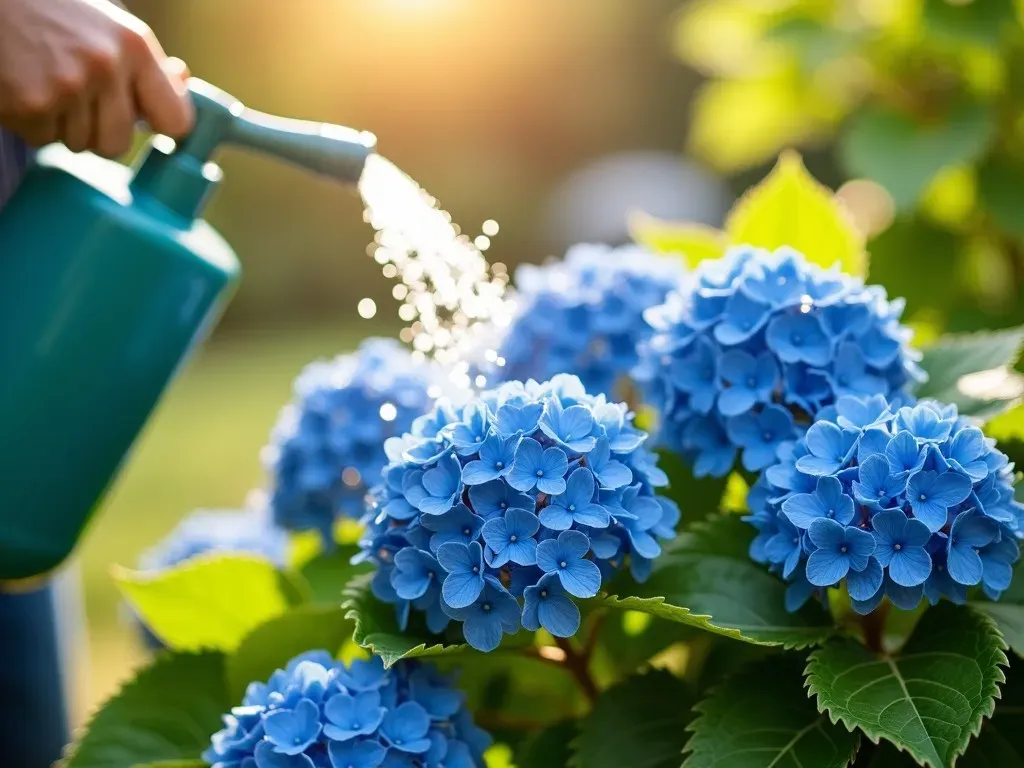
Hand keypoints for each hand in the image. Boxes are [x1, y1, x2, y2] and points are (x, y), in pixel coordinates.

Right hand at [0, 0, 192, 157]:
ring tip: (43, 82)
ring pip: (79, 144)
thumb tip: (181, 79)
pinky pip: (42, 139)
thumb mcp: (105, 22)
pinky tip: (21, 86)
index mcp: (133, 46)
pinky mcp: (32, 104)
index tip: (148, 124)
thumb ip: (142, 60)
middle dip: (96, 131)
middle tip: (74, 97)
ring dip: (61, 125)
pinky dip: (30, 122)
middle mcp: (106, 66)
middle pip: (118, 144)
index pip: (176, 120)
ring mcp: (68, 87)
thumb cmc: (46, 8)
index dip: (161, 127)